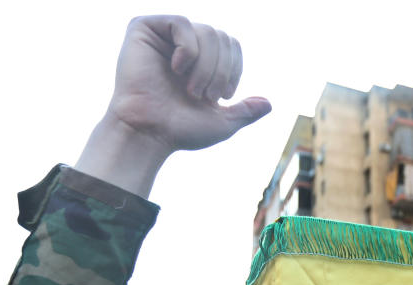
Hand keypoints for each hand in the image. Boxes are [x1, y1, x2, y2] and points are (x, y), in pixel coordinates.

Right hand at [76, 15, 270, 195]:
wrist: (149, 133)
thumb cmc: (180, 130)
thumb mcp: (222, 123)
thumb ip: (245, 111)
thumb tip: (268, 104)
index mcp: (200, 62)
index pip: (231, 45)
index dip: (234, 68)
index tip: (223, 95)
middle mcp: (183, 46)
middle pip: (222, 37)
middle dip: (221, 70)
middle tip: (205, 96)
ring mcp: (164, 36)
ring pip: (207, 31)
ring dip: (207, 66)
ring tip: (192, 89)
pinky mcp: (144, 29)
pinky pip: (181, 23)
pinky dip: (188, 49)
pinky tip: (177, 68)